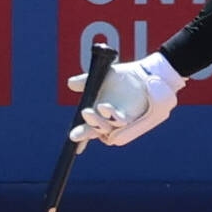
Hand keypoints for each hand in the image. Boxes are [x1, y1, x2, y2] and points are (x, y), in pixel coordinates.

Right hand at [67, 52, 185, 147]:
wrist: (141, 74)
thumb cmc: (121, 77)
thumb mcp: (100, 78)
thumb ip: (84, 81)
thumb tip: (70, 83)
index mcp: (97, 114)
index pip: (87, 128)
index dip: (80, 136)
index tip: (72, 137)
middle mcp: (107, 121)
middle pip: (94, 132)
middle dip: (85, 133)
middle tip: (76, 133)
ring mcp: (119, 121)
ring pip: (106, 129)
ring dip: (97, 122)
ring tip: (89, 111)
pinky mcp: (130, 118)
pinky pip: (120, 122)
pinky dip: (111, 116)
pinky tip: (104, 108)